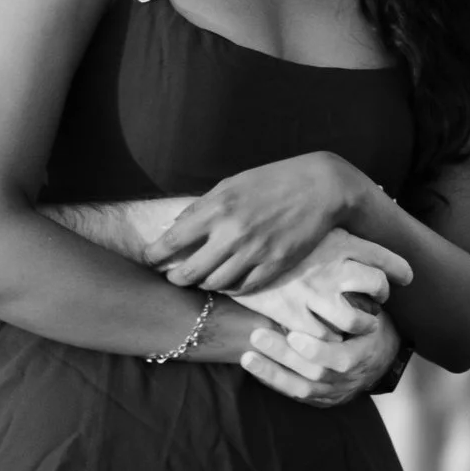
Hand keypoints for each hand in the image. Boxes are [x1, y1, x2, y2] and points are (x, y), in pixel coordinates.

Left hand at [157, 155, 375, 291]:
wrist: (320, 187)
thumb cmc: (272, 181)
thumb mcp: (231, 184)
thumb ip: (202, 207)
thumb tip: (175, 227)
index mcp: (217, 209)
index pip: (172, 242)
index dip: (154, 256)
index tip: (149, 260)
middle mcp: (232, 234)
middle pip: (189, 273)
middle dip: (175, 279)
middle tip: (172, 278)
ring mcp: (254, 253)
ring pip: (214, 285)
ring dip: (203, 286)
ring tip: (201, 280)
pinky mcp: (275, 266)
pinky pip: (242, 289)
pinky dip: (230, 288)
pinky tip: (227, 282)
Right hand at [232, 228, 409, 337]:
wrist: (223, 247)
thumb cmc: (266, 229)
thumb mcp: (302, 220)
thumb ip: (330, 221)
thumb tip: (367, 196)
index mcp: (336, 241)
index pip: (383, 256)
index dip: (400, 269)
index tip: (407, 276)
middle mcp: (329, 267)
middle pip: (378, 287)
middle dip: (382, 296)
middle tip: (379, 299)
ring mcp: (312, 294)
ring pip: (357, 319)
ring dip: (363, 324)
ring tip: (359, 321)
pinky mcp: (293, 316)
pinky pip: (326, 337)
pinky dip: (331, 338)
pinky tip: (326, 331)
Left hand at [238, 300, 399, 409]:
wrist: (381, 361)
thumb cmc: (369, 327)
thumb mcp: (369, 314)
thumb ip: (350, 306)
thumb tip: (324, 286)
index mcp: (363, 354)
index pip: (340, 359)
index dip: (317, 350)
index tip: (294, 334)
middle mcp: (348, 378)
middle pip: (314, 374)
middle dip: (284, 356)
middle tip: (257, 336)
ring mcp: (334, 392)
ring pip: (301, 389)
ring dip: (272, 373)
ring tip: (248, 357)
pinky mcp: (321, 400)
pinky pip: (296, 394)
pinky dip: (274, 382)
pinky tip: (255, 368)